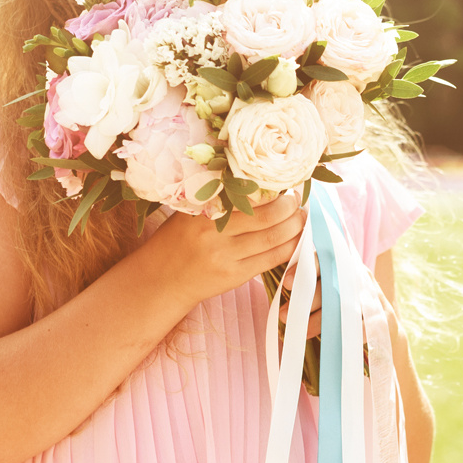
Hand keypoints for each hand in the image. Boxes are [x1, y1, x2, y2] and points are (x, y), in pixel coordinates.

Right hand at [141, 195, 302, 308]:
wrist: (162, 280)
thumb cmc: (178, 240)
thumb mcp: (190, 212)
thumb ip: (219, 199)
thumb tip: (261, 183)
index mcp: (203, 211)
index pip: (247, 194)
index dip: (272, 187)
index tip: (283, 182)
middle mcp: (214, 234)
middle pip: (267, 217)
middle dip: (290, 206)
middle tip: (297, 199)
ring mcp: (226, 257)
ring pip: (275, 238)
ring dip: (295, 225)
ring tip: (300, 216)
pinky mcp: (236, 276)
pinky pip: (272, 259)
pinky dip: (290, 246)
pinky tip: (295, 238)